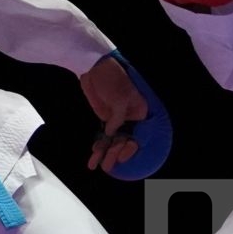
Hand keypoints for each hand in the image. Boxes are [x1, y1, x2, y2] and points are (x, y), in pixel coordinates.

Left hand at [79, 55, 146, 174]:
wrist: (94, 67)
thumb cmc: (112, 78)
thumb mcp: (119, 98)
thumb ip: (117, 118)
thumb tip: (112, 133)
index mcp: (138, 112)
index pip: (137, 135)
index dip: (129, 148)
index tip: (120, 157)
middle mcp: (129, 118)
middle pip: (124, 140)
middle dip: (114, 154)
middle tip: (106, 166)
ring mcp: (116, 118)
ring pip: (112, 140)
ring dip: (104, 153)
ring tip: (94, 164)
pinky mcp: (104, 117)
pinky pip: (103, 135)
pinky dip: (98, 144)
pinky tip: (93, 154)